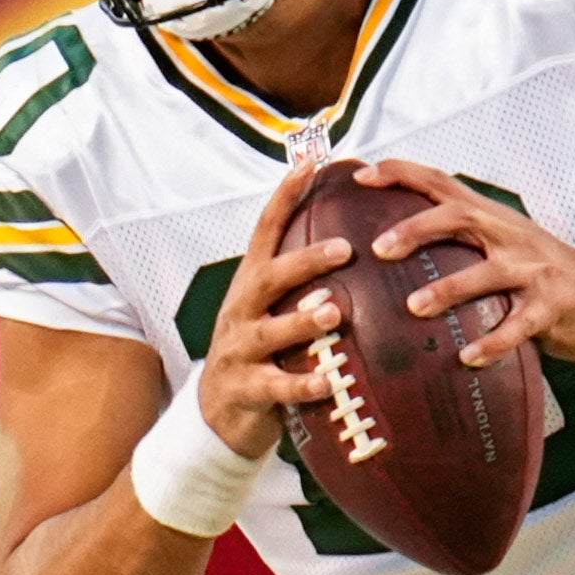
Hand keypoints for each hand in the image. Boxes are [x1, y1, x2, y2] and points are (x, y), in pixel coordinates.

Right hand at [200, 157, 358, 453]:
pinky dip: (302, 384)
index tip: (313, 163)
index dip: (286, 196)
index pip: (266, 230)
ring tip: (334, 313)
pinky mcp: (246, 389)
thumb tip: (358, 241)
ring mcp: (240, 349)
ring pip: (270, 331)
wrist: (217, 411)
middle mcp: (242, 309)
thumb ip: (303, 281)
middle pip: (270, 277)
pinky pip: (276, 386)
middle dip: (305, 261)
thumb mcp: (273, 309)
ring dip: (302, 321)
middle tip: (344, 249)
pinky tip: (328, 382)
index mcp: (252, 283)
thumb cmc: (260, 351)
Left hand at [352, 157, 574, 365]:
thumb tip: (397, 239)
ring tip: (413, 307)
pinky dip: (492, 341)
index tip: (363, 176)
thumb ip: (459, 236)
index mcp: (492, 217)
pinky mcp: (549, 307)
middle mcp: (509, 236)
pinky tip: (467, 357)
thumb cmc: (540, 271)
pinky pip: (517, 325)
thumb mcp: (502, 240)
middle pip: (460, 216)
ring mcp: (532, 270)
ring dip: (448, 289)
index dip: (403, 174)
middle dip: (417, 228)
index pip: (443, 183)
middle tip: (379, 248)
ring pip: (487, 272)